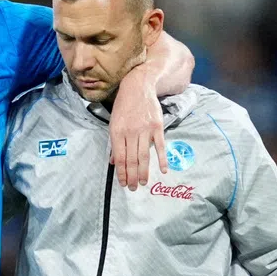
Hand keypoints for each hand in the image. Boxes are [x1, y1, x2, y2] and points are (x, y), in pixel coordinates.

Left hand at [109, 63, 165, 190]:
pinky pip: (159, 146)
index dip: (122, 173)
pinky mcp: (157, 126)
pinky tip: (162, 170)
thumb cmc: (123, 107)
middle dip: (132, 176)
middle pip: (132, 160)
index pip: (120, 158)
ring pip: (144, 156)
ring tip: (143, 183)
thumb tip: (114, 162)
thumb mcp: (113, 124)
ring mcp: (144, 130)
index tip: (123, 184)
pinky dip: (161, 159)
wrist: (138, 87)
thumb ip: (115, 144)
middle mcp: (130, 133)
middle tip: (133, 188)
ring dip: (144, 172)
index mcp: (117, 133)